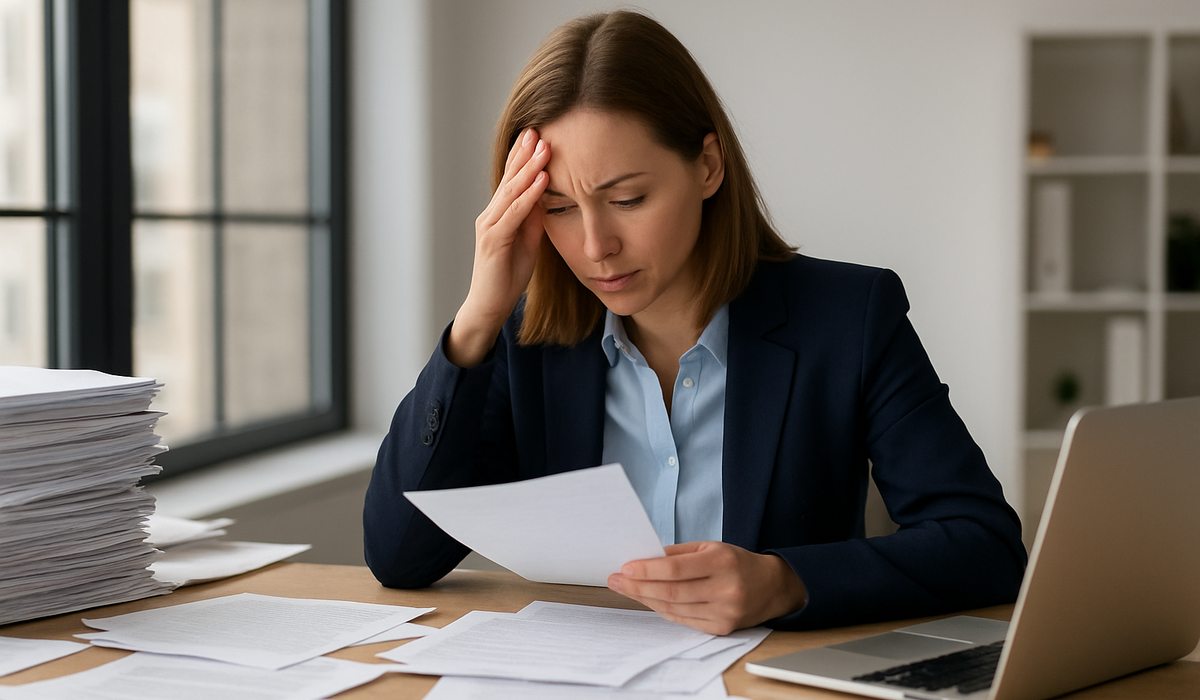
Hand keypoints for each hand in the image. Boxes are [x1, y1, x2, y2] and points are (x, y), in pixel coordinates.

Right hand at [448, 128, 551, 366]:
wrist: (490, 305)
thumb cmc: (509, 275)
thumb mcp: (528, 241)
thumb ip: (534, 218)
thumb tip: (547, 196)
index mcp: (499, 214)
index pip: (511, 179)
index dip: (523, 157)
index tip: (537, 135)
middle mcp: (490, 215)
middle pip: (509, 178)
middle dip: (524, 153)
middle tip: (539, 128)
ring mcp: (490, 226)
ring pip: (511, 191)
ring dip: (529, 168)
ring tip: (544, 148)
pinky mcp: (493, 241)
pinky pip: (514, 213)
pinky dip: (529, 196)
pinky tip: (542, 180)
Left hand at [607, 542, 807, 634]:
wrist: (772, 586)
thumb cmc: (737, 562)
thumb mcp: (711, 547)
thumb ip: (678, 553)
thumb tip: (644, 558)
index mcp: (722, 562)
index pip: (675, 569)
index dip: (647, 570)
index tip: (625, 568)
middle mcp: (725, 589)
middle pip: (671, 591)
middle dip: (639, 587)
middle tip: (616, 580)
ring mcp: (724, 612)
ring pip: (675, 608)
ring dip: (647, 599)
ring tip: (627, 589)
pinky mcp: (722, 628)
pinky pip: (684, 620)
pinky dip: (664, 610)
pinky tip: (650, 601)